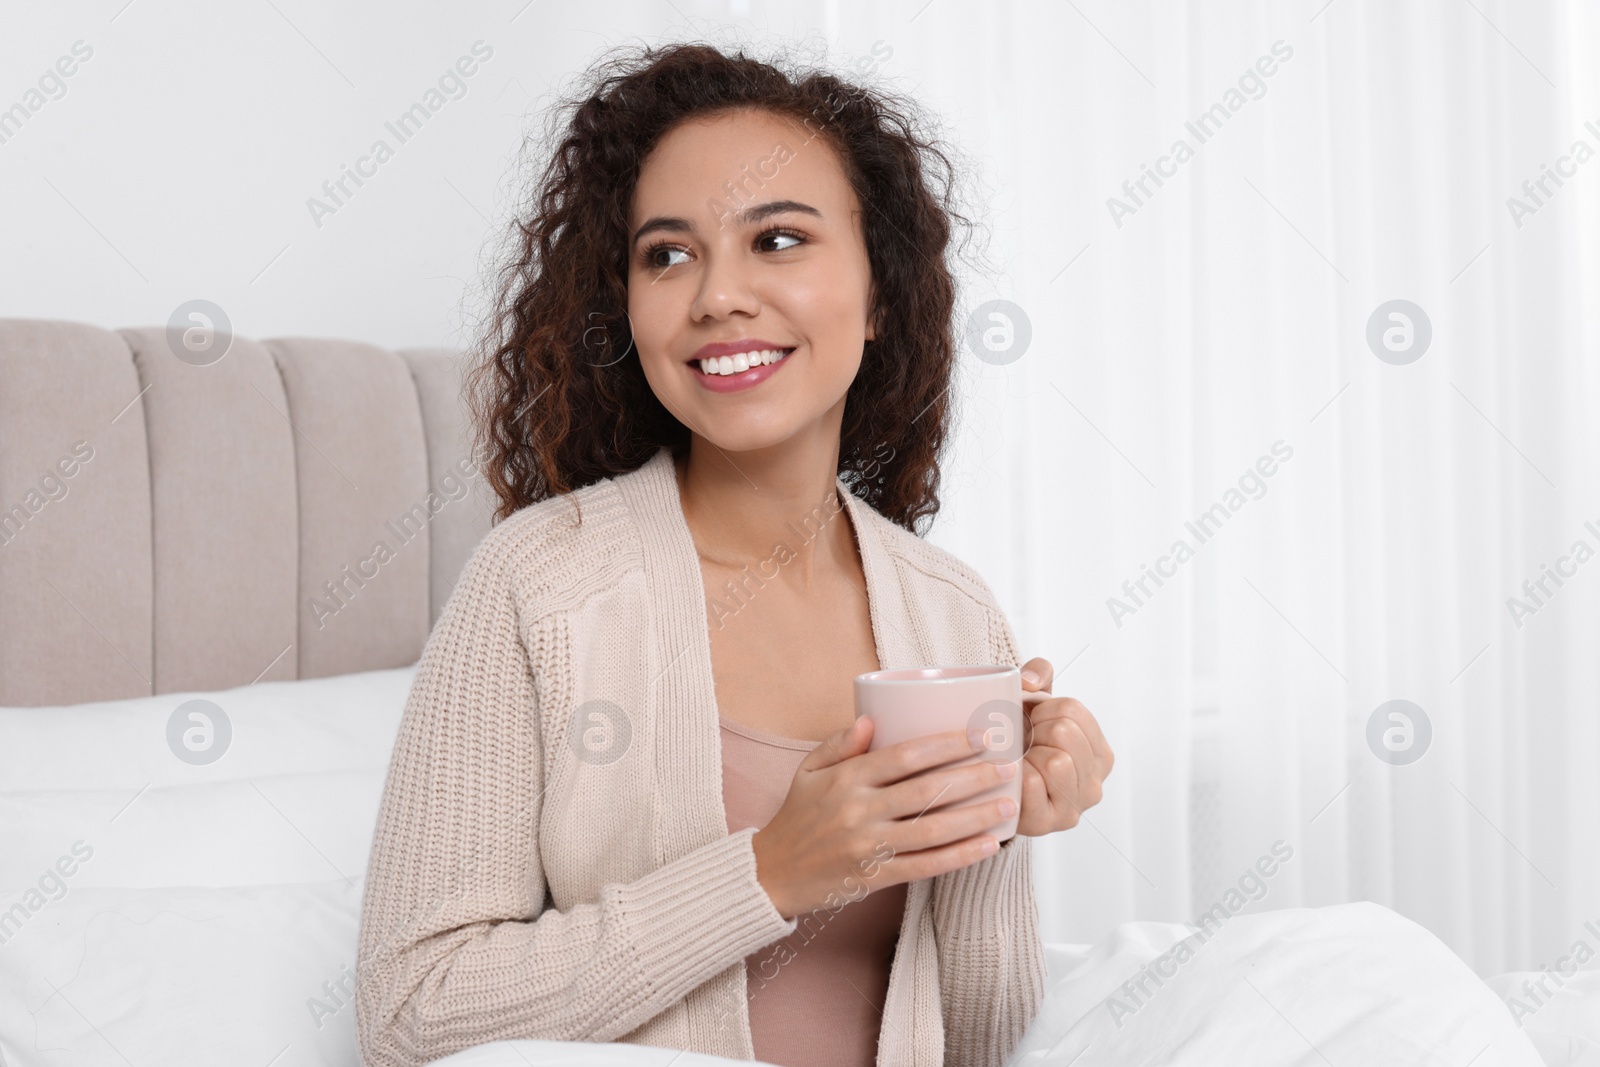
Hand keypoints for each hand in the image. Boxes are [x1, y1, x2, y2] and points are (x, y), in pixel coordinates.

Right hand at [750, 716, 1018, 919]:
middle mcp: (860, 811)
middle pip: (928, 790)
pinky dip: (961, 857)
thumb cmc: (796, 818)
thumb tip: (870, 718)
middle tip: (1009, 766)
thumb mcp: (808, 771)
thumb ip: (839, 743)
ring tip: (1008, 804)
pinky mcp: (876, 877)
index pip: (906, 755)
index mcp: (846, 779)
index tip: (979, 736)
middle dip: (974, 777)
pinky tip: (988, 846)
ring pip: (934, 829)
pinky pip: (926, 866)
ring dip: (977, 817)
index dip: (947, 744)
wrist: (772, 874)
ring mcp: (869, 847)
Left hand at [1015, 657, 1113, 836]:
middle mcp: (1095, 783)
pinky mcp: (1048, 823)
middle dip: (1035, 731)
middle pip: (1064, 732)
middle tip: (1024, 744)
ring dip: (1027, 754)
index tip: (1035, 723)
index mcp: (1100, 753)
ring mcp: (1075, 807)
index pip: (1073, 710)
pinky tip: (1013, 779)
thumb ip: (1039, 673)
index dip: (1044, 709)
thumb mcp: (1033, 702)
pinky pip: (1032, 783)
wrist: (994, 786)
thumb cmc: (1019, 742)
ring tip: (1020, 761)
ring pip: (1056, 760)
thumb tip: (1030, 681)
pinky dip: (1016, 774)